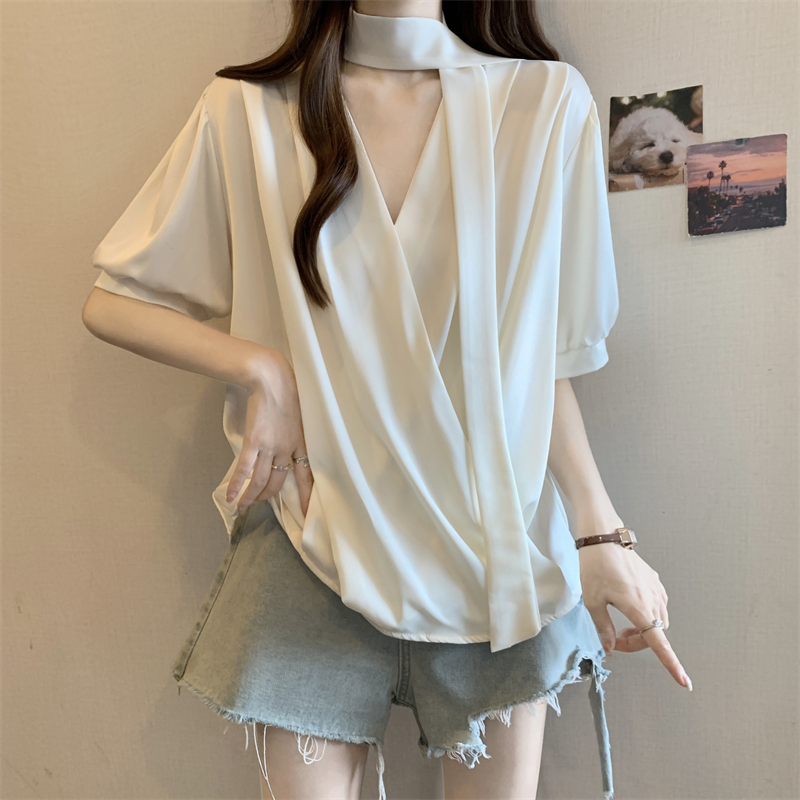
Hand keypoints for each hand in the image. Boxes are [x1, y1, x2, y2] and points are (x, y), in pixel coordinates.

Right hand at [225, 350, 313, 515]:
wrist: (271, 378)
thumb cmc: (287, 390)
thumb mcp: (300, 414)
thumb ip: (296, 431)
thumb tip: (289, 440)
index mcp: (301, 442)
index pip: (307, 475)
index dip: (307, 496)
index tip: (307, 514)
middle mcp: (287, 448)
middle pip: (279, 482)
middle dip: (269, 497)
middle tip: (260, 506)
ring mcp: (270, 446)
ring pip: (262, 480)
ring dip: (252, 496)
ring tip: (244, 506)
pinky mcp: (254, 441)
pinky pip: (245, 470)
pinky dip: (238, 485)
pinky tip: (232, 497)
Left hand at [579, 541, 691, 690]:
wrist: (603, 536)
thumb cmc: (596, 565)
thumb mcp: (592, 600)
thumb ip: (603, 627)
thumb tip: (610, 648)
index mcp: (638, 607)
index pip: (658, 643)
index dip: (671, 664)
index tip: (684, 681)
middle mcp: (653, 599)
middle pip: (654, 635)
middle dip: (637, 644)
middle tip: (614, 640)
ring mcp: (656, 589)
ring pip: (657, 622)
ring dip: (642, 630)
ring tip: (619, 626)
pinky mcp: (654, 581)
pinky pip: (657, 607)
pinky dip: (646, 616)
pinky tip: (628, 608)